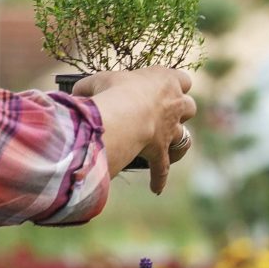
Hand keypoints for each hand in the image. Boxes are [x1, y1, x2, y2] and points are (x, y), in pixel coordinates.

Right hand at [88, 67, 197, 194]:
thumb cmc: (114, 92)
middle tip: (169, 112)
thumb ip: (91, 85)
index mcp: (165, 81)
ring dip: (179, 141)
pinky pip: (162, 168)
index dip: (177, 83)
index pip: (182, 79)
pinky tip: (156, 188)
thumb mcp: (99, 81)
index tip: (168, 86)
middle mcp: (174, 105)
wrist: (123, 117)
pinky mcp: (160, 151)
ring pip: (185, 137)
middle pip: (190, 107)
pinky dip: (158, 178)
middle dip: (183, 109)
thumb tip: (78, 91)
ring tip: (171, 145)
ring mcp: (170, 130)